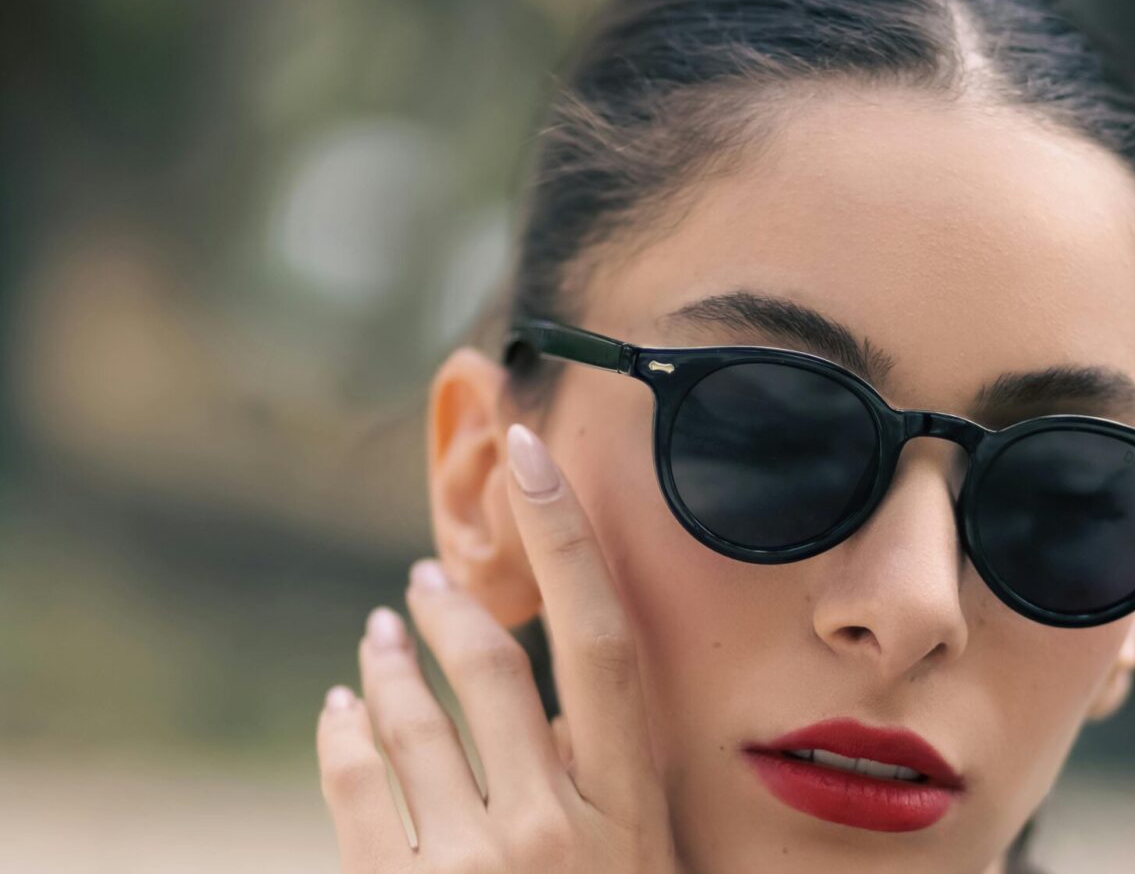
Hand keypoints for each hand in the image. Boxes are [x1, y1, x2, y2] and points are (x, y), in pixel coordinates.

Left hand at [316, 423, 678, 872]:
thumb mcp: (636, 866)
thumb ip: (605, 790)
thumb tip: (561, 714)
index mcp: (625, 811)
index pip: (602, 645)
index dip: (566, 540)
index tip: (532, 460)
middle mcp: (549, 830)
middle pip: (493, 670)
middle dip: (451, 610)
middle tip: (425, 581)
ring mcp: (471, 867)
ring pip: (412, 723)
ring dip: (389, 665)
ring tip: (378, 636)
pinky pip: (355, 783)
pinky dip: (342, 733)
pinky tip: (339, 710)